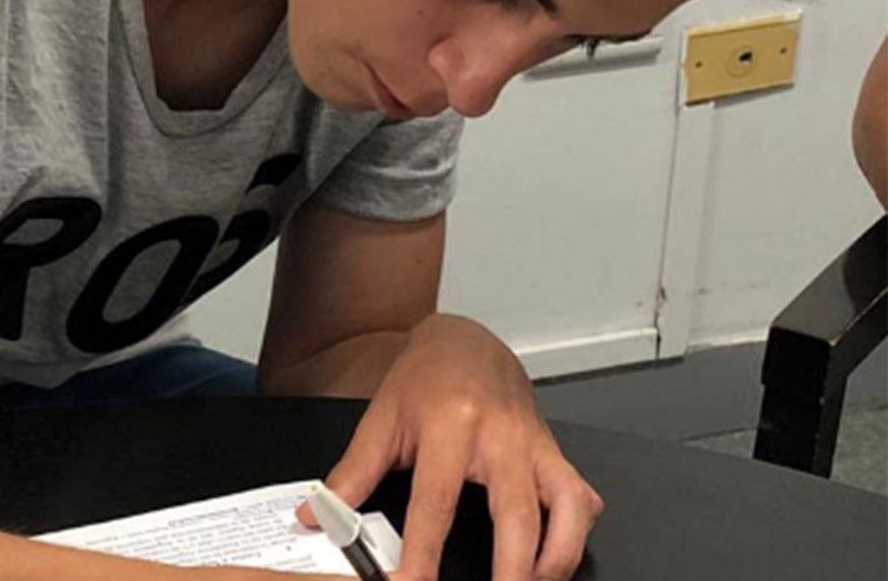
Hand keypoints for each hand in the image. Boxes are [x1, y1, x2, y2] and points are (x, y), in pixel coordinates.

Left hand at [298, 314, 602, 580]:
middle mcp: (500, 437)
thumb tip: (317, 518)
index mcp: (449, 425)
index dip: (422, 555)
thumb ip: (351, 474)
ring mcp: (535, 446)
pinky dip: (575, 535)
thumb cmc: (424, 379)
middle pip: (516, 515)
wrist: (465, 340)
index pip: (435, 503)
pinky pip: (580, 499)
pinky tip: (556, 556)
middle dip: (512, 571)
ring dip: (555, 560)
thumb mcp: (381, 419)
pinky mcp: (556, 453)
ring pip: (566, 510)